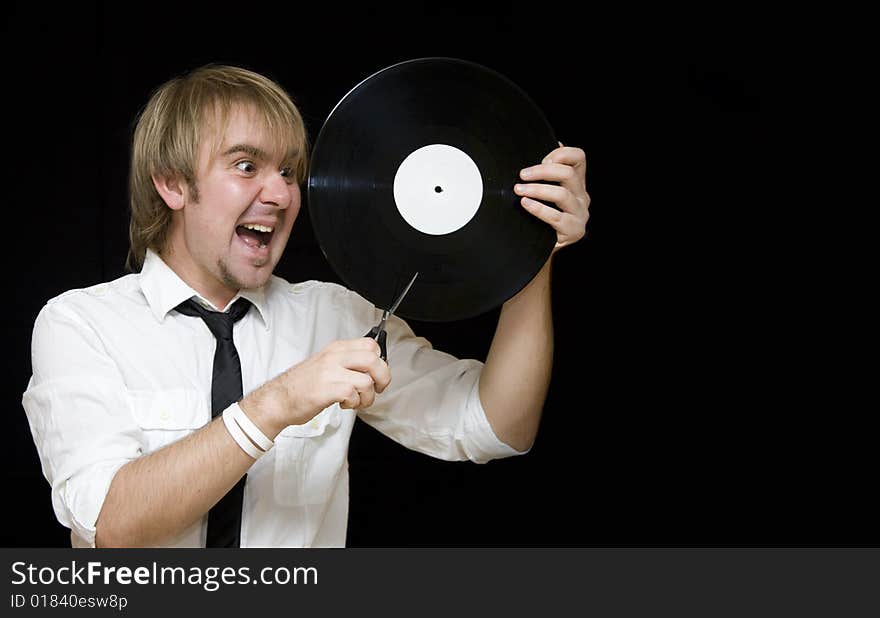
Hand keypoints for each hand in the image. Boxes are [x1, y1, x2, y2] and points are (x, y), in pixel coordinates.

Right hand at [244, 338, 391, 431]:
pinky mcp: (326, 390)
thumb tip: (373, 368)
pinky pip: (353, 394)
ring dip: (368, 397)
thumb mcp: (326, 364)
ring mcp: (329, 372)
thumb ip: (347, 362)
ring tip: (357, 401)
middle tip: (377, 389)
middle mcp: (334, 357)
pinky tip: (345, 404)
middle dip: (382, 377)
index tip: (376, 374)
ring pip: (367, 380)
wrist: (278, 399)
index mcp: (336, 349)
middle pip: (373, 359)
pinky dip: (354, 403)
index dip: (380, 361)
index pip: (370, 345)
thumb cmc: (302, 385)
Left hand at [515, 145, 589, 252]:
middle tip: (522, 176)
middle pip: (568, 173)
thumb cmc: (538, 218)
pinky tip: (525, 204)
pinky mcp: (574, 231)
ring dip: (537, 190)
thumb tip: (556, 144)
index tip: (540, 160)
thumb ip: (547, 172)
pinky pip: (557, 217)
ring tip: (519, 191)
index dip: (560, 155)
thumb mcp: (542, 192)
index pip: (579, 157)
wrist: (537, 248)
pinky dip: (539, 208)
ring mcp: (580, 214)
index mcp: (577, 184)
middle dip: (541, 172)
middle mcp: (582, 197)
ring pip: (562, 194)